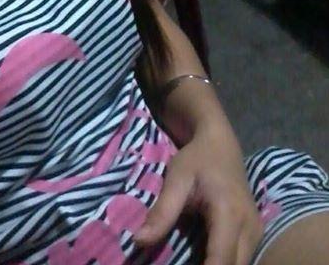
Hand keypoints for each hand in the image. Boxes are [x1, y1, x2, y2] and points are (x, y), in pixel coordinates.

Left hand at [133, 123, 263, 264]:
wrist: (220, 143)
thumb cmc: (197, 158)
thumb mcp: (176, 179)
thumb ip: (162, 212)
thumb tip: (139, 240)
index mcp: (230, 214)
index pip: (221, 261)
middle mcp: (250, 227)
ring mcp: (256, 232)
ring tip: (190, 261)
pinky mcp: (254, 233)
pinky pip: (241, 259)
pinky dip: (224, 263)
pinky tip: (202, 260)